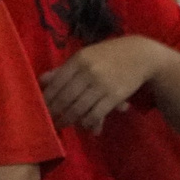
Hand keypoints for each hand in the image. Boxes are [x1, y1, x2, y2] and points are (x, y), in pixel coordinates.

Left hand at [41, 37, 159, 132]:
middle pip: (65, 98)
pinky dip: (88, 122)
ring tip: (61, 124)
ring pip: (79, 108)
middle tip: (48, 121)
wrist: (141, 55)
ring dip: (68, 120)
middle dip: (54, 112)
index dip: (46, 99)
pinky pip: (96, 113)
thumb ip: (64, 69)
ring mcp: (102, 84)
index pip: (57, 83)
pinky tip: (84, 125)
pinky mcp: (115, 95)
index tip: (39, 109)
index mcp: (78, 60)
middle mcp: (88, 72)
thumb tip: (42, 80)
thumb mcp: (85, 56)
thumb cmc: (108, 55)